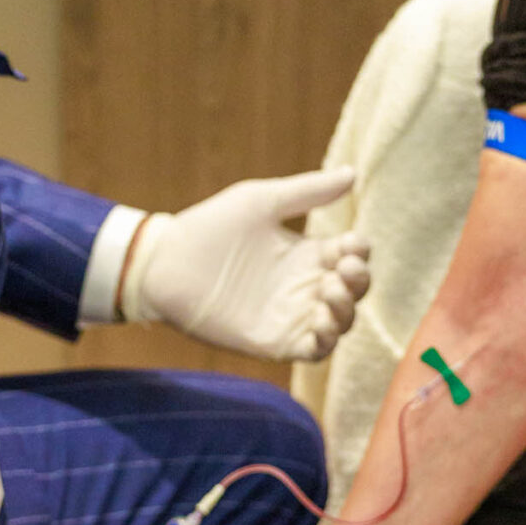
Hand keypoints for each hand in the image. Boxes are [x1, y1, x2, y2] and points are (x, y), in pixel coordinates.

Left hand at [121, 169, 370, 361]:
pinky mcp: (274, 342)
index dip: (359, 252)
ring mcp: (290, 316)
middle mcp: (302, 286)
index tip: (350, 244)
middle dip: (359, 281)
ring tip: (330, 292)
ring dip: (346, 311)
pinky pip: (314, 351)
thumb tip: (352, 174)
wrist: (166, 263)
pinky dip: (326, 340)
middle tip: (343, 269)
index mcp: (305, 252)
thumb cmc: (209, 227)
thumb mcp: (261, 202)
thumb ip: (307, 192)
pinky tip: (319, 320)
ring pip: (340, 324)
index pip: (351, 256)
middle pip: (353, 291)